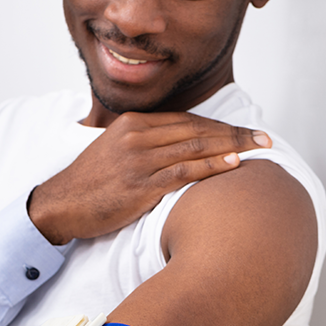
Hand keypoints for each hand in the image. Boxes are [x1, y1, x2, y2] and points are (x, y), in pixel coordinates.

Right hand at [28, 112, 271, 243]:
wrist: (60, 205)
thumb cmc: (91, 183)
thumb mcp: (115, 150)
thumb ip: (146, 144)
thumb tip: (179, 147)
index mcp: (133, 124)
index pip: (187, 120)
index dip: (220, 126)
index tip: (245, 131)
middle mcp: (138, 136)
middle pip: (197, 130)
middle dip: (235, 133)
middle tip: (265, 138)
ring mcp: (139, 160)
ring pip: (195, 147)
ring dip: (232, 146)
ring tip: (259, 149)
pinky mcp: (140, 185)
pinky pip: (184, 172)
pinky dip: (212, 166)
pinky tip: (234, 163)